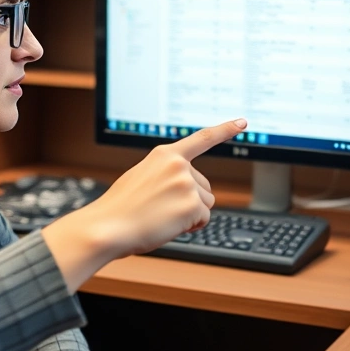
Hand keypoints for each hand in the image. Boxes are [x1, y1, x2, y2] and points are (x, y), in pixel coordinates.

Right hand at [42, 118, 245, 290]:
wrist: (107, 227)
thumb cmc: (120, 209)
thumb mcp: (141, 177)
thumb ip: (165, 174)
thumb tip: (187, 186)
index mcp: (164, 155)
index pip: (201, 139)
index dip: (224, 130)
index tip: (242, 122)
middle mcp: (179, 165)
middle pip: (204, 187)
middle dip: (190, 201)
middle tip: (160, 209)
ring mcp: (186, 183)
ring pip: (205, 205)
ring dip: (189, 215)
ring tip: (160, 216)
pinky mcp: (192, 204)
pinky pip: (203, 220)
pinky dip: (189, 227)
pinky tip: (167, 225)